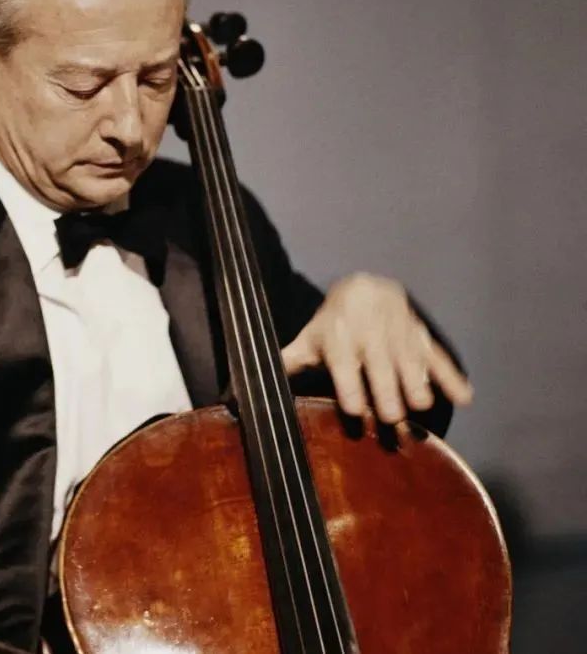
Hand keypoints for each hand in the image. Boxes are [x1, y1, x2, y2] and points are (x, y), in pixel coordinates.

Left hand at [280, 272, 473, 423]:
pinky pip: (438, 355)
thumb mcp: (309, 341)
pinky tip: (464, 396)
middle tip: (392, 417)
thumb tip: (242, 387)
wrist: (364, 289)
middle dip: (386, 390)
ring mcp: (398, 335)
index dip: (349, 386)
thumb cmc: (332, 325)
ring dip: (416, 382)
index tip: (355, 410)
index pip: (344, 365)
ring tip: (421, 406)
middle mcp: (369, 337)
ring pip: (409, 361)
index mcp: (339, 341)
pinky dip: (451, 375)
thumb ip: (287, 363)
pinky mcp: (421, 336)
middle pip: (379, 367)